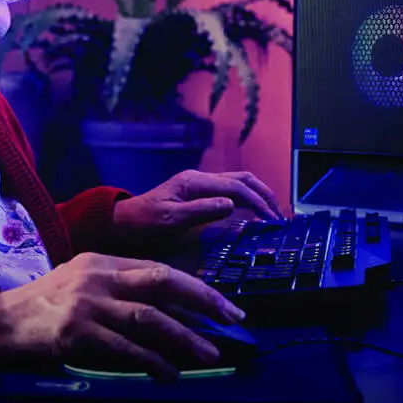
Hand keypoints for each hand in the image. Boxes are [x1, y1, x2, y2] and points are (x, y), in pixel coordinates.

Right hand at [0, 253, 247, 381]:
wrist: (0, 323)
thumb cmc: (44, 306)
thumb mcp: (80, 283)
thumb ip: (118, 287)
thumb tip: (170, 310)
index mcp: (101, 262)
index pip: (159, 269)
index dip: (197, 287)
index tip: (225, 305)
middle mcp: (97, 278)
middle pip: (161, 282)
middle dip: (203, 300)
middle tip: (232, 318)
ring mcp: (86, 304)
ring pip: (149, 318)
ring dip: (185, 338)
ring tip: (209, 355)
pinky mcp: (77, 333)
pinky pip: (125, 349)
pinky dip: (152, 362)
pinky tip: (168, 374)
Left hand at [113, 169, 282, 243]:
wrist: (121, 223)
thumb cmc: (142, 223)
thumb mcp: (170, 220)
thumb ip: (201, 211)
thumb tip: (232, 204)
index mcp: (194, 182)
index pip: (236, 188)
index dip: (258, 203)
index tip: (273, 222)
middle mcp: (199, 178)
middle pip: (243, 179)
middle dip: (265, 195)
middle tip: (281, 217)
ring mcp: (199, 184)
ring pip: (239, 182)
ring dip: (259, 195)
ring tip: (274, 214)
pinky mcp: (198, 193)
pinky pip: (230, 190)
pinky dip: (248, 198)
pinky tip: (255, 213)